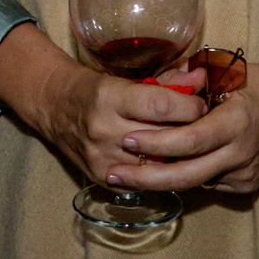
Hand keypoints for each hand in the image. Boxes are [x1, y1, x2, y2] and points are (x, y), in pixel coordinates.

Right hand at [0, 24, 206, 183]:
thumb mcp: (130, 77)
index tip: (201, 105)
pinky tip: (167, 162)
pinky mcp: (102, 178)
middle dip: (190, 132)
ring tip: (189, 145)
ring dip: (178, 156)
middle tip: (203, 126)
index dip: (190, 106)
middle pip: (163, 136)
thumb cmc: (98, 88)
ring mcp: (102, 158)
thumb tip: (202, 77)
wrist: (56, 108)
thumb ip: (168, 80)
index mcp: (111, 96)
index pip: (161, 105)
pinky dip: (159, 171)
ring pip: (157, 164)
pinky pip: (144, 180)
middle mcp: (104, 129)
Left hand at [119, 55, 258, 196]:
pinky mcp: (247, 186)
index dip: (156, 143)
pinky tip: (164, 169)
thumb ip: (190, 77)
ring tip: (127, 173)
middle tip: (114, 172)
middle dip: (146, 177)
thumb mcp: (229, 70)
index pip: (190, 140)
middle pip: (186, 174)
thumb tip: (151, 83)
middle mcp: (241, 153)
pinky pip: (208, 183)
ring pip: (194, 182)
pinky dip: (187, 175)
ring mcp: (245, 174)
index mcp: (237, 121)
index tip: (127, 140)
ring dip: (161, 179)